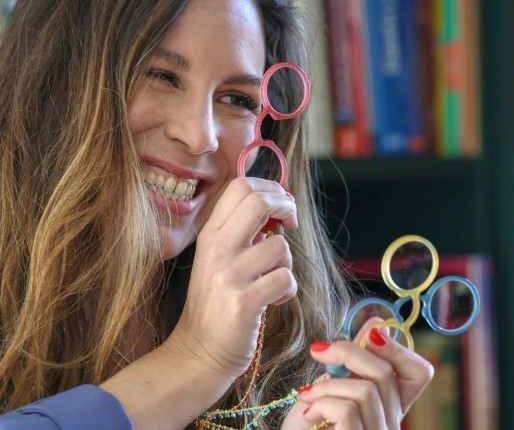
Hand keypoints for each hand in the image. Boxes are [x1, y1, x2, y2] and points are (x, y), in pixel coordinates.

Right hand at [165, 176, 297, 382]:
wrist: (199, 351)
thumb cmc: (216, 300)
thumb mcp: (218, 257)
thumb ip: (241, 230)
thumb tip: (277, 204)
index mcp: (210, 233)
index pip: (240, 186)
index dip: (270, 187)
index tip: (282, 204)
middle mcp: (216, 248)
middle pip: (259, 201)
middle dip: (286, 206)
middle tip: (291, 222)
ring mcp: (229, 274)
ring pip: (280, 246)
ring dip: (286, 262)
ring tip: (272, 278)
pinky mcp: (244, 301)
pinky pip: (286, 279)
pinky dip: (288, 290)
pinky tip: (273, 300)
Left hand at [282, 318, 433, 429]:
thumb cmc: (311, 420)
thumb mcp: (334, 383)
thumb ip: (356, 360)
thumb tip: (378, 323)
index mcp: (390, 406)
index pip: (419, 372)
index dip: (398, 348)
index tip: (367, 336)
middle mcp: (392, 425)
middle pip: (386, 373)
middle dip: (347, 352)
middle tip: (317, 351)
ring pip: (367, 391)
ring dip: (327, 385)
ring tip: (308, 394)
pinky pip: (348, 411)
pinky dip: (323, 403)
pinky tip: (310, 413)